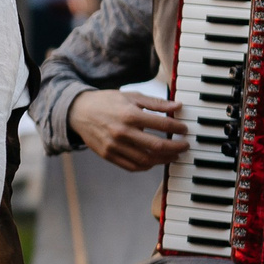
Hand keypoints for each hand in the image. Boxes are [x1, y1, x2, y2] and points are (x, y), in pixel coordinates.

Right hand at [68, 89, 189, 170]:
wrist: (78, 111)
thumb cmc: (107, 102)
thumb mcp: (131, 96)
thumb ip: (155, 103)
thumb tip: (178, 106)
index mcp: (130, 115)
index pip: (162, 125)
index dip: (178, 128)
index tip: (185, 129)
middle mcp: (122, 132)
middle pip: (157, 146)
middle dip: (176, 147)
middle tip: (185, 145)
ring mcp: (114, 146)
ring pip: (146, 160)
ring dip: (164, 159)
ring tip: (173, 155)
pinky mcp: (108, 155)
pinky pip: (132, 166)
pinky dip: (146, 166)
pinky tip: (154, 161)